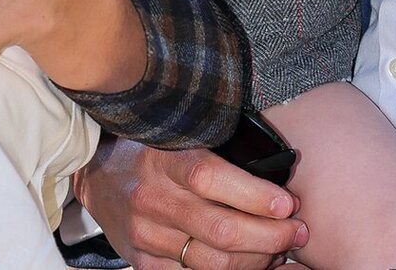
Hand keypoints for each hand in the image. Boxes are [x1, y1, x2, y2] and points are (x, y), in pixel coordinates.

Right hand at [75, 136, 306, 269]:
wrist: (97, 176)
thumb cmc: (151, 151)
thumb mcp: (178, 138)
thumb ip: (217, 155)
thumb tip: (276, 177)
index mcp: (164, 159)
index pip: (212, 179)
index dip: (256, 196)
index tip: (289, 204)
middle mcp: (153, 199)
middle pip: (220, 230)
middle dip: (271, 237)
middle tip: (298, 232)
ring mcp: (146, 236)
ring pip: (212, 263)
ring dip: (256, 260)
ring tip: (279, 250)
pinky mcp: (142, 262)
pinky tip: (248, 264)